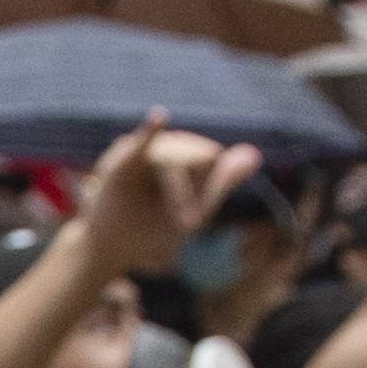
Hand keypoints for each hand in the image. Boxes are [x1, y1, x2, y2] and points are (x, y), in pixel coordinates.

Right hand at [75, 113, 260, 284]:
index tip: (193, 222)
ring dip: (177, 194)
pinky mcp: (122, 162)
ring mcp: (143, 152)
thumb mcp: (192, 215)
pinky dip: (149, 132)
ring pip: (175, 161)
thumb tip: (255, 154)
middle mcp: (165, 148)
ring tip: (174, 221)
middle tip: (183, 226)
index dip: (206, 188)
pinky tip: (159, 117)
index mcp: (185, 156)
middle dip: (191, 194)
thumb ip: (221, 185)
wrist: (111, 250)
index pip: (208, 157)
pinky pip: (139, 144)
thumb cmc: (151, 231)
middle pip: (195, 157)